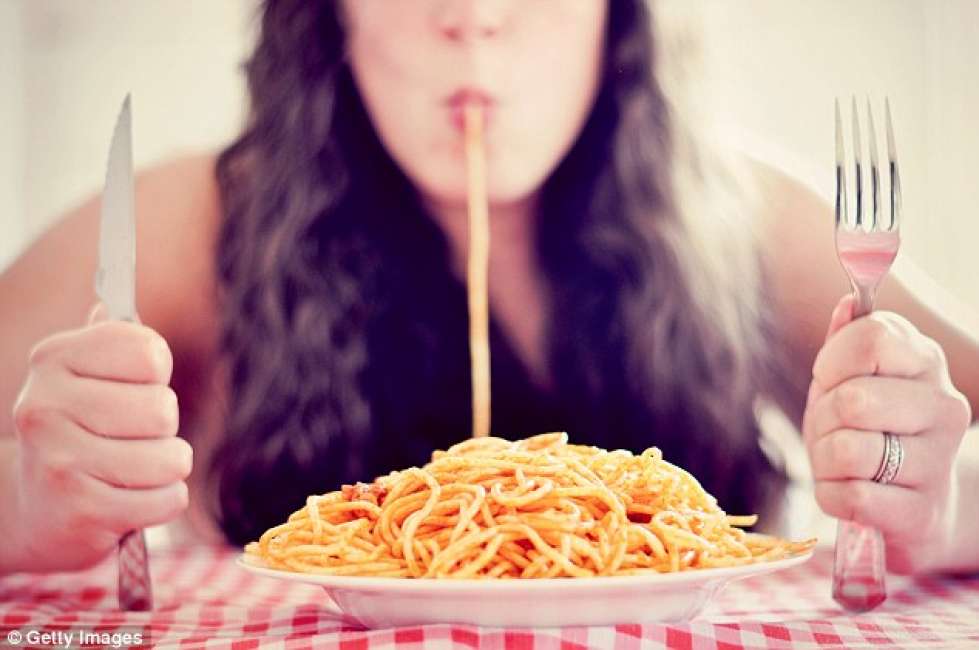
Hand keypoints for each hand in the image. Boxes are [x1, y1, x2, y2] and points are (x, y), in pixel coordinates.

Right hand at [8, 304, 190, 571]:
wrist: (35, 510)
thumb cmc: (81, 430)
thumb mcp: (87, 377)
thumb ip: (112, 342)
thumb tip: (112, 305)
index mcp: (52, 359)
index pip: (147, 351)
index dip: (157, 372)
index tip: (136, 384)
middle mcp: (45, 406)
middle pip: (163, 408)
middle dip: (163, 428)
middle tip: (131, 437)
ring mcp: (59, 461)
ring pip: (172, 457)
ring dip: (167, 467)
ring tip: (133, 469)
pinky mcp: (81, 511)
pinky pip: (169, 498)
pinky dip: (164, 501)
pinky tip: (131, 500)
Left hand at [802, 294, 971, 573]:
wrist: (916, 504)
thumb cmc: (872, 430)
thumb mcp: (849, 379)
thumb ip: (846, 340)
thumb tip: (848, 304)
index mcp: (924, 361)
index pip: (870, 337)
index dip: (832, 362)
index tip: (831, 381)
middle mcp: (943, 406)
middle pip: (852, 399)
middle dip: (822, 419)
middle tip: (832, 431)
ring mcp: (938, 461)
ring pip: (849, 451)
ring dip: (823, 461)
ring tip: (838, 464)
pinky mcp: (922, 512)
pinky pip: (851, 497)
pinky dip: (831, 496)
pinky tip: (848, 492)